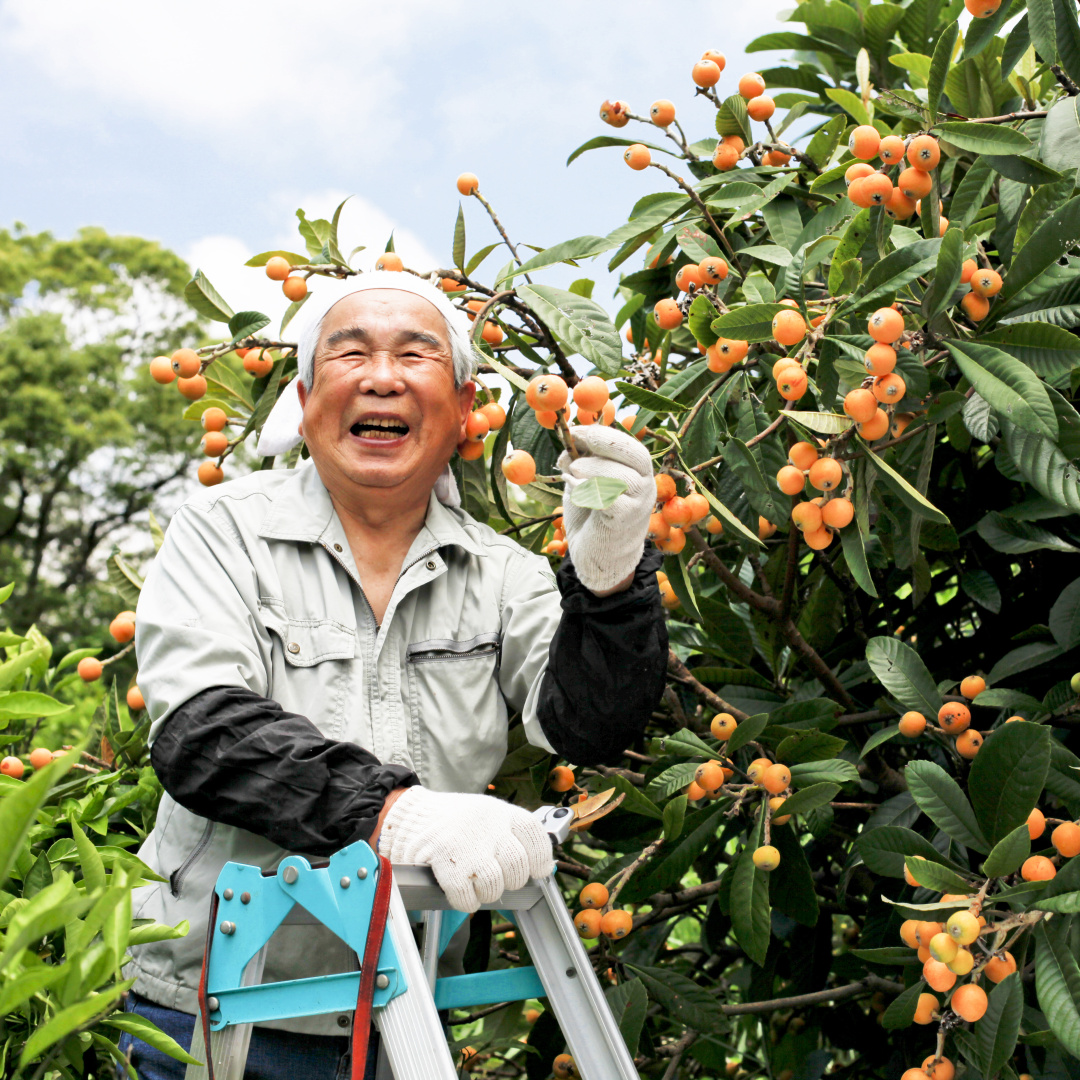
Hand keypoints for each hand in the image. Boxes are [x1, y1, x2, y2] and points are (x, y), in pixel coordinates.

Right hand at [377, 787, 553, 911]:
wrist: (412, 814)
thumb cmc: (455, 821)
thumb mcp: (488, 817)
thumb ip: (512, 837)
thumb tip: (542, 868)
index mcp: (501, 813)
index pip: (535, 836)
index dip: (540, 859)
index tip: (537, 870)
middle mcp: (488, 826)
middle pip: (517, 865)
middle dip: (511, 881)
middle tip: (499, 880)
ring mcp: (467, 843)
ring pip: (494, 882)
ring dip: (487, 892)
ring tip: (477, 886)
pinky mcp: (444, 858)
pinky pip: (465, 893)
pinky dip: (465, 900)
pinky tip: (462, 894)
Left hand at [557, 424, 654, 593]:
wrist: (599, 558)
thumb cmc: (593, 518)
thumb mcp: (583, 483)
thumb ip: (580, 462)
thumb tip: (568, 446)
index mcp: (639, 472)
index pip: (629, 445)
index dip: (602, 435)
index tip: (576, 432)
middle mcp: (646, 486)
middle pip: (630, 454)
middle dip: (599, 447)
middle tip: (575, 453)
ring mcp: (638, 504)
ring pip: (616, 475)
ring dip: (589, 471)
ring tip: (572, 477)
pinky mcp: (624, 521)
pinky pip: (606, 498)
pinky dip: (586, 492)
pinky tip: (577, 497)